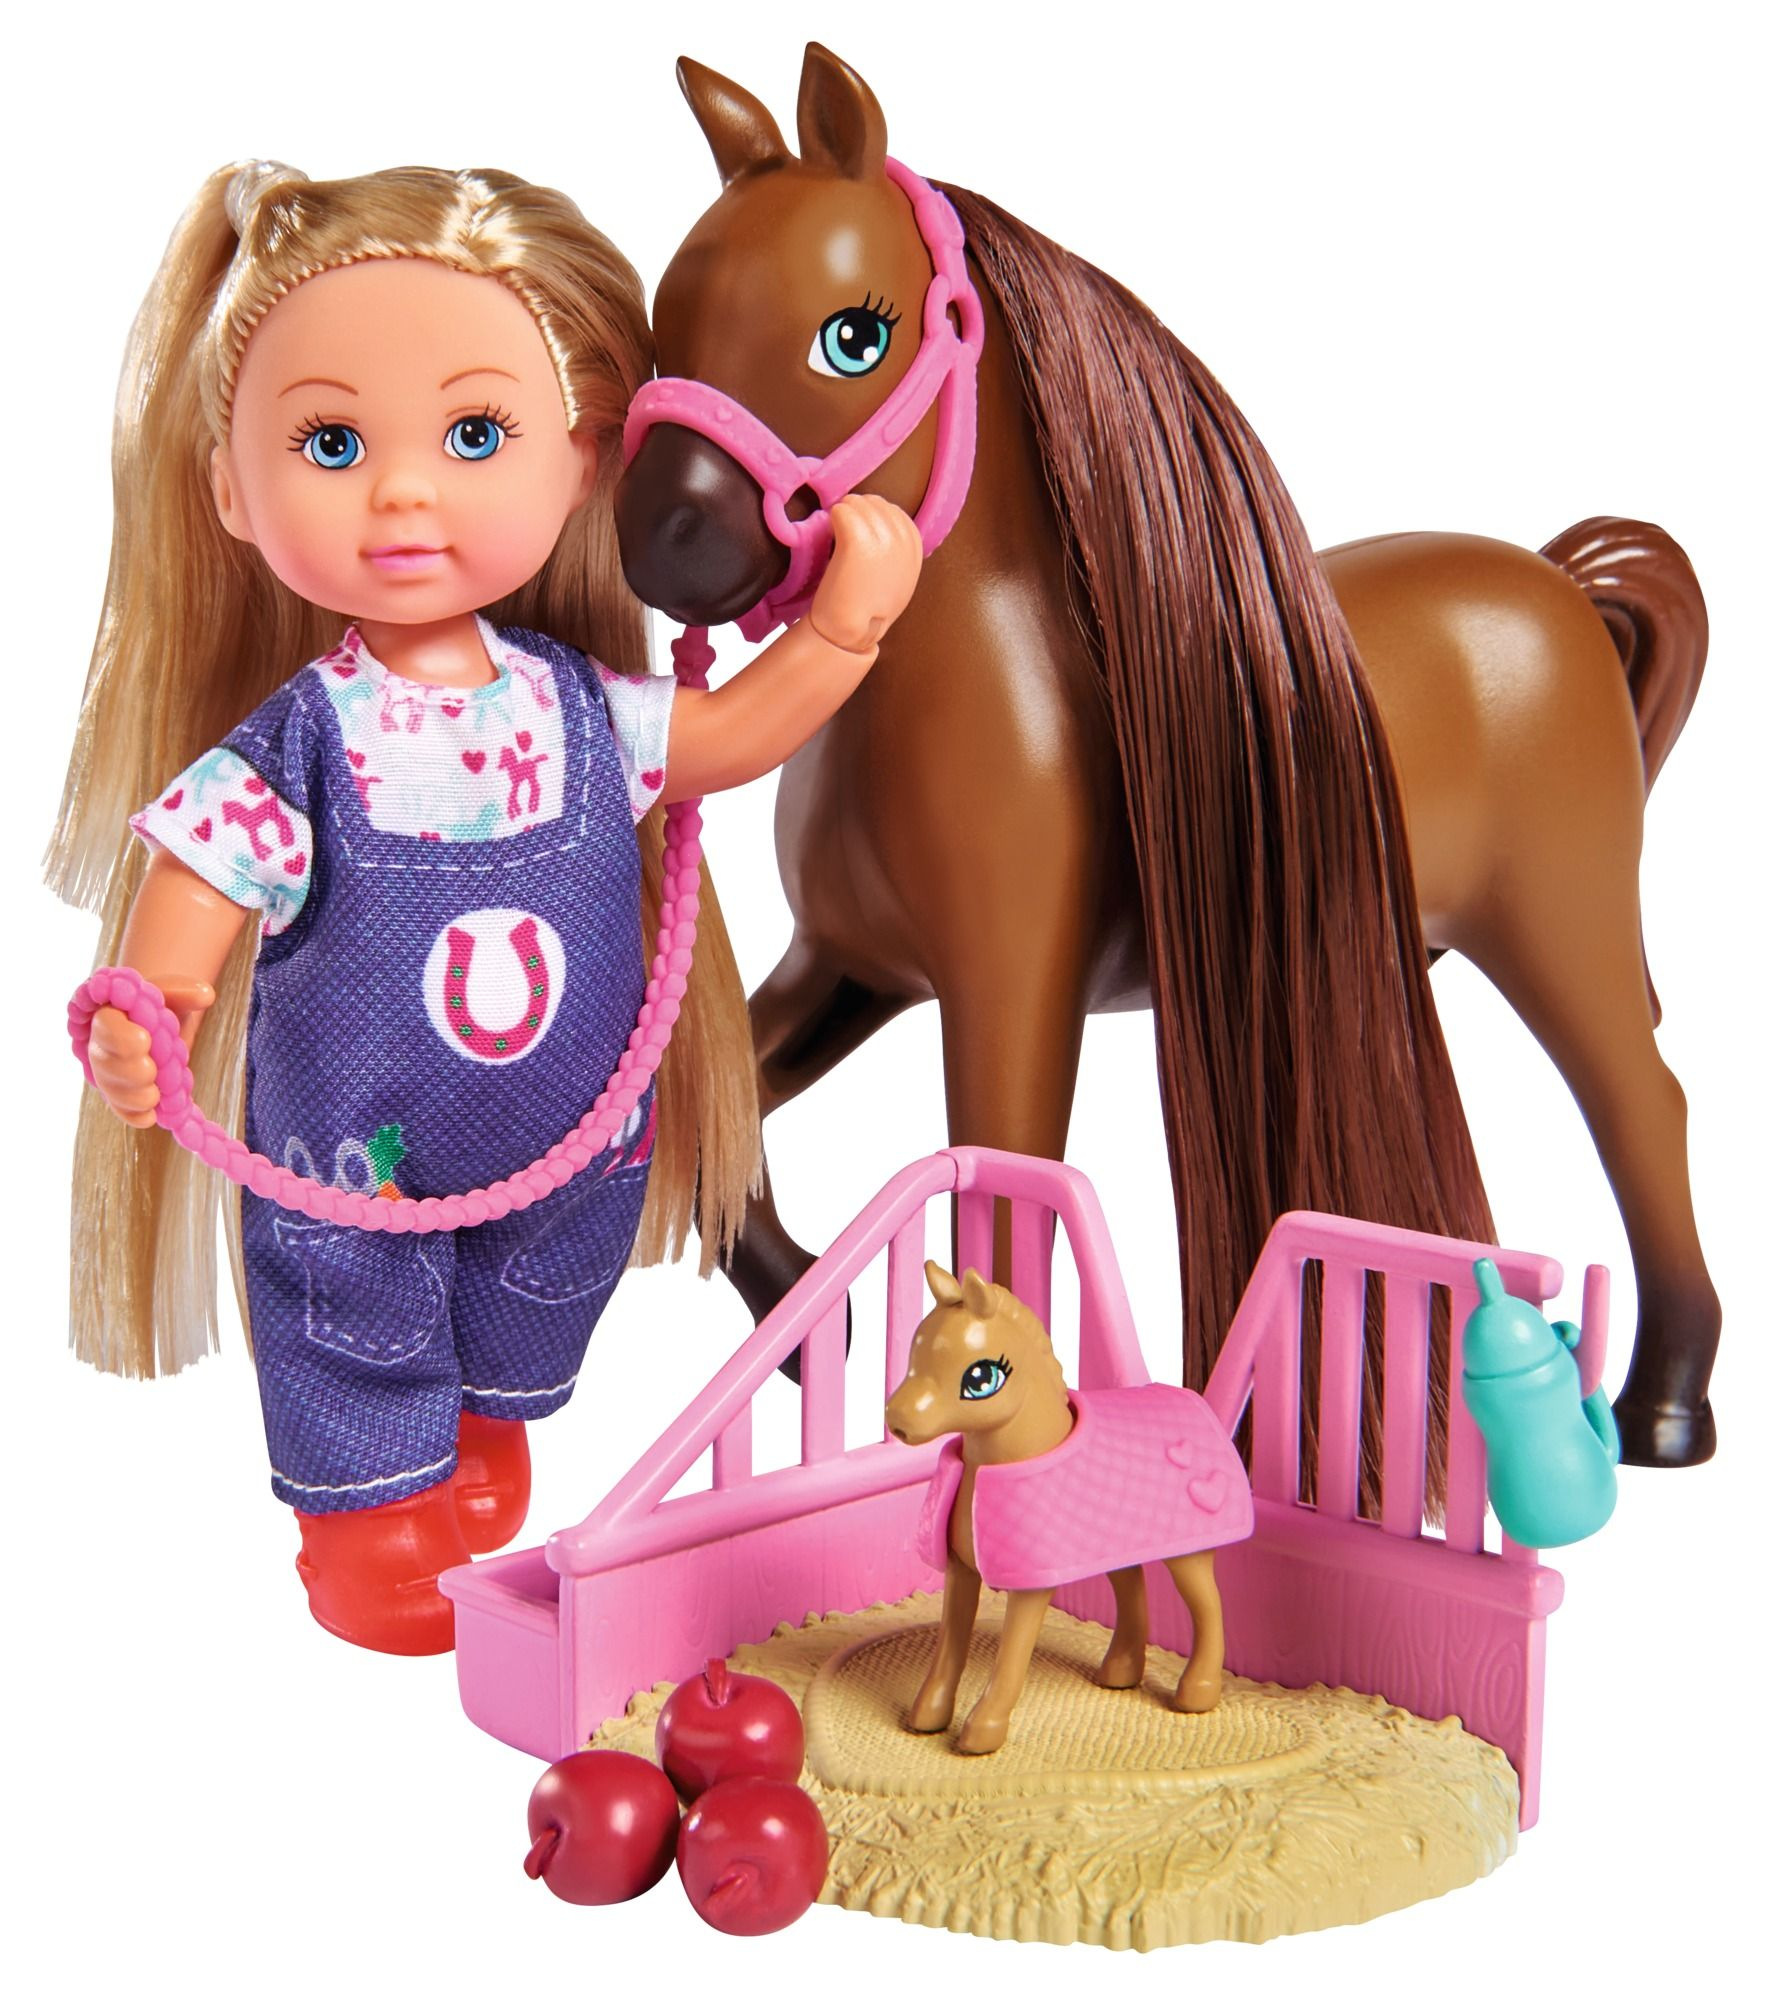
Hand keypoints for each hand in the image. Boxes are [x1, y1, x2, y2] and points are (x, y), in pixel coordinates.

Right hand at [86, 978, 216, 1128]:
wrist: (157, 1027)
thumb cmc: (158, 1006)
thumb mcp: (171, 993)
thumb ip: (184, 992)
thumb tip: (206, 995)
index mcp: (108, 1015)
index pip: (105, 1026)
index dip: (120, 1035)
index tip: (144, 1039)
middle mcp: (101, 1046)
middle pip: (105, 1063)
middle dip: (128, 1071)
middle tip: (150, 1071)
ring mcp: (108, 1073)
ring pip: (111, 1089)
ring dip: (132, 1096)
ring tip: (154, 1096)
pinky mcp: (120, 1094)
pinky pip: (121, 1109)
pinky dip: (135, 1115)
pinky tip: (150, 1118)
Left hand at [808, 495, 922, 653]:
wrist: (849, 634)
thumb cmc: (867, 611)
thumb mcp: (898, 581)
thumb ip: (899, 554)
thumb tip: (885, 528)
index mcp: (915, 548)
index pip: (893, 510)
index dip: (871, 518)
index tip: (858, 533)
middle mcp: (903, 540)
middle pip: (874, 502)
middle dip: (856, 512)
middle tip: (843, 532)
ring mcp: (882, 539)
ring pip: (856, 503)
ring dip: (843, 514)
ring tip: (836, 535)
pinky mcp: (859, 540)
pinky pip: (841, 511)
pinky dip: (832, 519)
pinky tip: (830, 534)